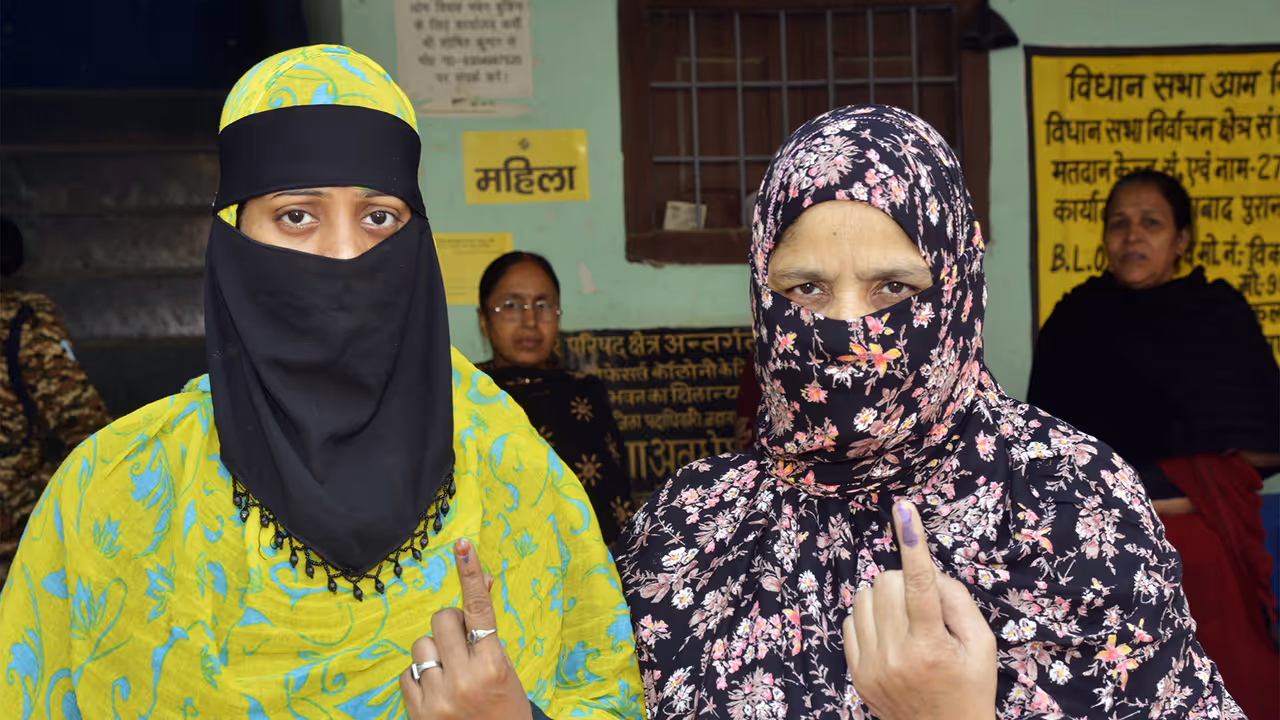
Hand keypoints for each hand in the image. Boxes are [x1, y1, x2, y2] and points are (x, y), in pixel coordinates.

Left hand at [400, 539, 531, 719]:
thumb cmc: (504, 708)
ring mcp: (439, 699)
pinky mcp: (418, 713)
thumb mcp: (504, 669)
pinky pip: (406, 673)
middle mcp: (465, 680)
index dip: (471, 575)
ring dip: (434, 653)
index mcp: (494, 667)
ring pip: (421, 645)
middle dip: (450, 624)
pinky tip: (436, 692)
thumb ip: (487, 631)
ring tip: (449, 674)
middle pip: (442, 620)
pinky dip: (419, 677)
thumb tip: (482, 581)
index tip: (463, 545)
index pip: (480, 611)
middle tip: (461, 643)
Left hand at [843, 500, 996, 719]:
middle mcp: (896, 655)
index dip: (912, 542)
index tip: (904, 508)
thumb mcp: (982, 645)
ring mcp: (871, 665)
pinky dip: (869, 618)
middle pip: (887, 583)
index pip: (920, 584)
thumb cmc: (969, 687)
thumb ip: (958, 601)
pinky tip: (890, 635)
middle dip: (906, 582)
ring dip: (885, 598)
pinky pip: (850, 620)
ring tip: (906, 622)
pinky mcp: (855, 672)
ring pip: (864, 597)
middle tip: (924, 607)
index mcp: (931, 647)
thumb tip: (927, 570)